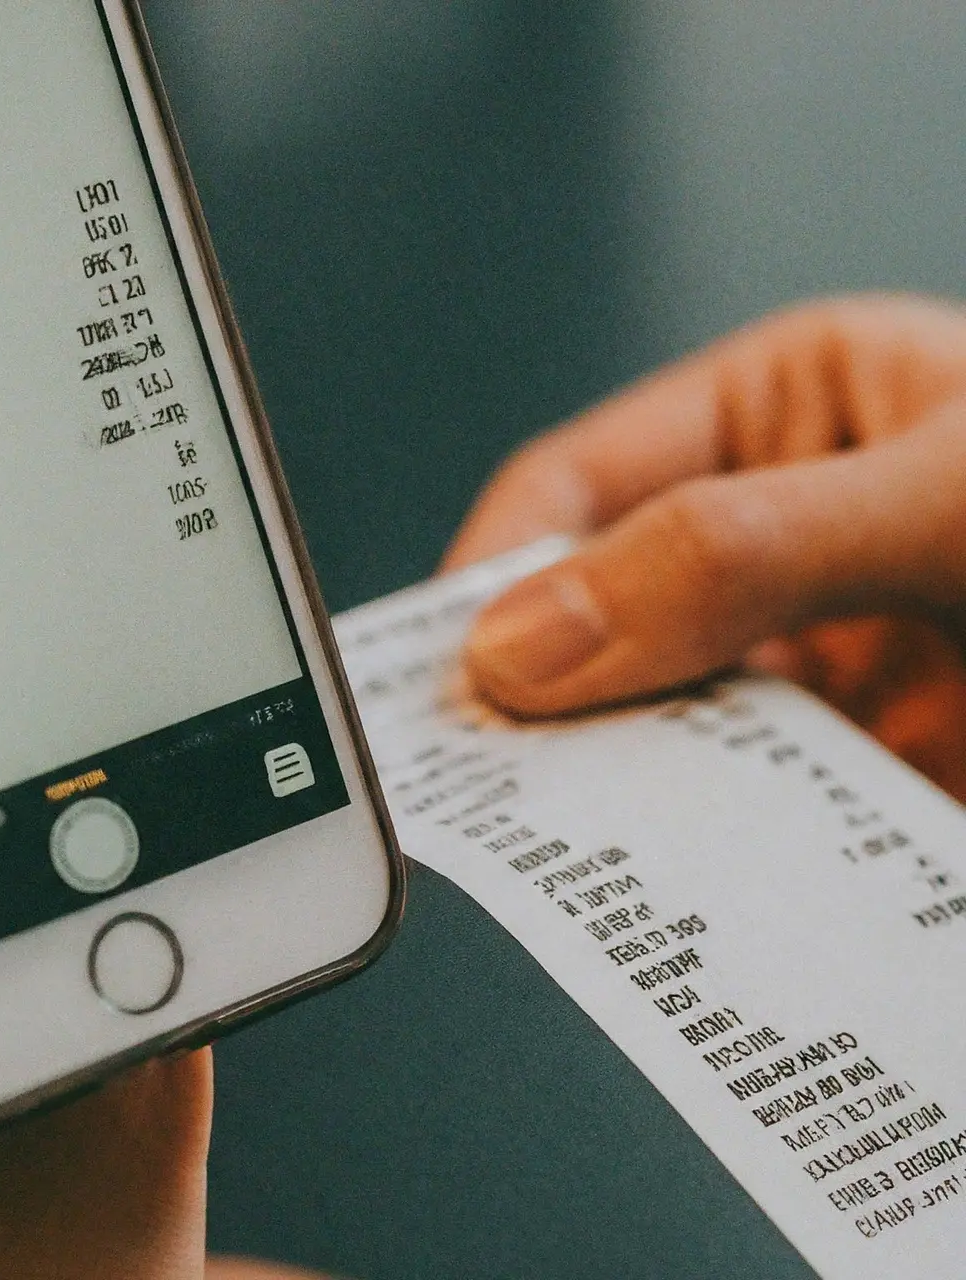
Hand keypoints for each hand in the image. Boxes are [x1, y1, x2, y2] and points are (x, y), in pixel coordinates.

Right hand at [447, 295, 965, 802]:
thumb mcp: (945, 497)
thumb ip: (739, 552)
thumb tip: (529, 638)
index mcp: (782, 412)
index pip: (581, 487)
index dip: (500, 577)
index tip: (457, 679)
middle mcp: (778, 535)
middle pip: (597, 614)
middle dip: (541, 694)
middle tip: (484, 780)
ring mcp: (817, 657)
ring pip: (654, 720)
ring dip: (613, 780)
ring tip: (573, 843)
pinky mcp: (854, 767)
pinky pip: (737, 810)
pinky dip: (695, 846)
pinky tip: (674, 874)